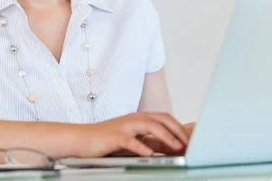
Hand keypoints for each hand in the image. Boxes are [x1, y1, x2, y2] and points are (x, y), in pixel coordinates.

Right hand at [74, 112, 188, 157]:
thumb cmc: (106, 140)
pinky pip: (130, 141)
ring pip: (149, 126)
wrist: (80, 139)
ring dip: (165, 136)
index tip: (190, 140)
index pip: (165, 118)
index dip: (179, 127)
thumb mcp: (132, 139)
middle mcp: (134, 119)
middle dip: (177, 130)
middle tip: (188, 143)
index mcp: (139, 118)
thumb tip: (170, 146)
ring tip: (176, 147)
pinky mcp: (114, 136)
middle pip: (161, 118)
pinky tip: (150, 155)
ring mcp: (124, 126)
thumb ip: (149, 141)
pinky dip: (141, 147)